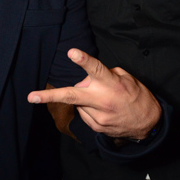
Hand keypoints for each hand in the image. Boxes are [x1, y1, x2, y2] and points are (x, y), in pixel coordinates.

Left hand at [28, 48, 160, 138]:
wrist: (148, 124)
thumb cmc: (137, 96)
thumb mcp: (127, 78)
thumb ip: (105, 75)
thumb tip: (86, 79)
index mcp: (111, 84)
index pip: (96, 69)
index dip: (83, 60)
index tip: (71, 52)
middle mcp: (103, 100)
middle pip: (72, 96)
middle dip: (49, 96)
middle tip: (31, 97)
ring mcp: (98, 116)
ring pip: (79, 102)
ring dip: (85, 98)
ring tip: (104, 100)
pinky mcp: (96, 127)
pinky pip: (84, 113)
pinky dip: (89, 108)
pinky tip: (103, 109)